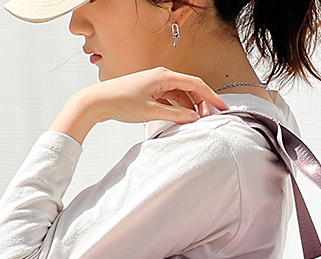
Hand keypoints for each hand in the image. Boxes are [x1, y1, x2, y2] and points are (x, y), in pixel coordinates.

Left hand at [87, 67, 229, 125]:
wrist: (99, 101)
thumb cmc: (121, 102)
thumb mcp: (151, 112)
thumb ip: (175, 115)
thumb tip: (193, 118)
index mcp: (164, 76)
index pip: (195, 84)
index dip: (211, 97)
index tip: (222, 108)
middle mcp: (161, 77)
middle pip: (190, 88)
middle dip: (201, 103)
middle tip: (208, 118)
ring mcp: (156, 84)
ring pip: (180, 95)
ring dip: (189, 107)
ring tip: (195, 121)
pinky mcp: (150, 92)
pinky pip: (170, 99)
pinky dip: (178, 108)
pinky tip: (180, 118)